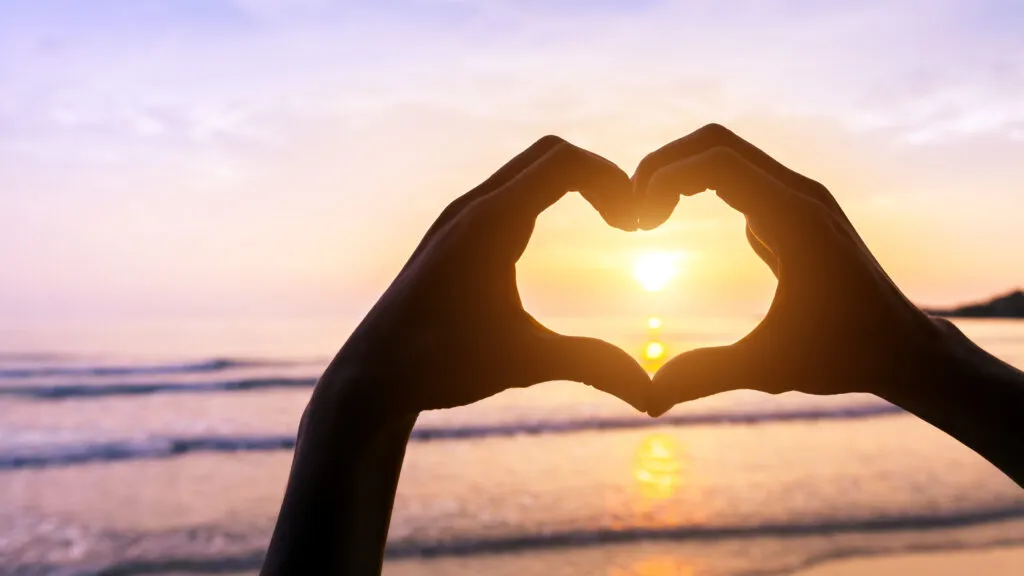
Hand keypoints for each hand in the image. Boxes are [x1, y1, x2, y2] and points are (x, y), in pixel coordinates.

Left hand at [322, 135, 649, 414]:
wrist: (370, 377)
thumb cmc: (440, 367)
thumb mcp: (524, 364)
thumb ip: (592, 367)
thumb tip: (654, 398)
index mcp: (488, 225)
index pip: (563, 162)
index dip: (612, 182)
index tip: (636, 226)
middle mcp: (470, 208)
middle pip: (550, 152)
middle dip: (600, 175)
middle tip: (630, 221)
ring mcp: (458, 216)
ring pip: (528, 167)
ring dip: (574, 182)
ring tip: (611, 222)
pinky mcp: (452, 232)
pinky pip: (509, 188)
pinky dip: (547, 194)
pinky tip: (559, 235)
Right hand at [633, 124, 947, 415]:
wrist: (901, 347)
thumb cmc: (844, 356)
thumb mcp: (771, 369)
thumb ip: (708, 376)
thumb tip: (648, 399)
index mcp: (795, 220)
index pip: (717, 162)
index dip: (665, 179)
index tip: (638, 223)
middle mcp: (798, 195)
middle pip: (715, 142)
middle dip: (663, 165)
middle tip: (632, 213)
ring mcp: (797, 198)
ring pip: (724, 153)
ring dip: (677, 174)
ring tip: (647, 220)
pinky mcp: (792, 210)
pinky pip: (735, 175)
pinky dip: (694, 186)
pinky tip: (671, 224)